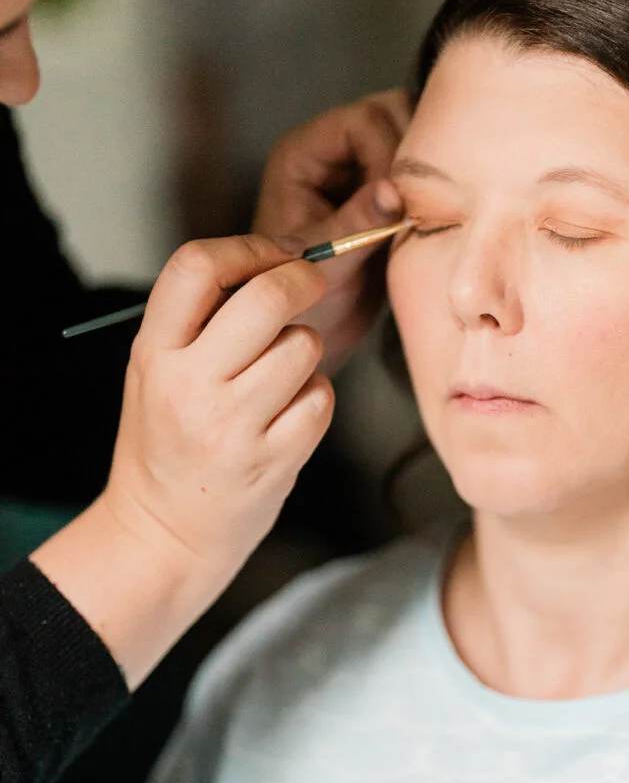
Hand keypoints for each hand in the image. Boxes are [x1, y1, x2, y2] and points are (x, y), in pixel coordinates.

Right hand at [33, 234, 335, 688]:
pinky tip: (289, 415)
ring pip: (303, 346)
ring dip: (305, 350)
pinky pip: (320, 399)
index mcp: (154, 354)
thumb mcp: (156, 373)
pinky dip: (315, 399)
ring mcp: (232, 426)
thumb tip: (273, 263)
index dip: (247, 248)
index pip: (196, 266)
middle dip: (301, 280)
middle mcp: (189, 386)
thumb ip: (200, 321)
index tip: (272, 256)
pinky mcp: (272, 461)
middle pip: (267, 297)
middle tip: (308, 285)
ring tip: (280, 375)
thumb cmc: (168, 443)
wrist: (164, 534)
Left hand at [254, 91, 409, 370]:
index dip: (388, 154)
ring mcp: (363, 168)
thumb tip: (395, 191)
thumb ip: (357, 224)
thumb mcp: (328, 264)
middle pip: (391, 112)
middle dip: (415, 153)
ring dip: (430, 168)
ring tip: (430, 211)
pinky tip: (435, 221)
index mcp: (304, 155)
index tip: (397, 203)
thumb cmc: (303, 302)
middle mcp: (333, 153)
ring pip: (413, 135)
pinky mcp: (389, 191)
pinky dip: (437, 186)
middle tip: (423, 202)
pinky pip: (424, 167)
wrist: (315, 334)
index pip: (363, 119)